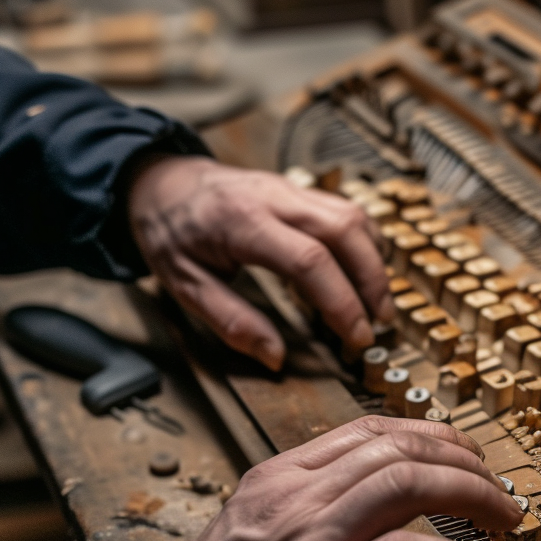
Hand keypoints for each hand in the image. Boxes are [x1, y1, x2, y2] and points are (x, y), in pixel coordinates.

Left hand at [128, 156, 391, 370]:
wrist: (161, 182)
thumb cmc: (170, 231)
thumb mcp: (184, 285)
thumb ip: (231, 321)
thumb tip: (274, 357)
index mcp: (243, 222)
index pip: (309, 259)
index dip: (340, 301)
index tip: (355, 335)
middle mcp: (273, 198)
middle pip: (344, 230)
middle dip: (372, 281)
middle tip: (378, 322)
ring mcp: (290, 189)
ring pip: (352, 216)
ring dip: (373, 262)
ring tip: (376, 304)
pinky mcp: (299, 190)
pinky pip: (345, 211)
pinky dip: (363, 244)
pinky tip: (363, 272)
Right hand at [139, 417, 522, 540]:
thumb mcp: (252, 540)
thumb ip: (307, 514)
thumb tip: (374, 509)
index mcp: (276, 482)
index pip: (369, 432)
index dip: (431, 435)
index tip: (465, 453)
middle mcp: (293, 502)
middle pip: (398, 450)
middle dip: (464, 462)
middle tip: (499, 491)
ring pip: (406, 485)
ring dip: (471, 497)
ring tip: (504, 523)